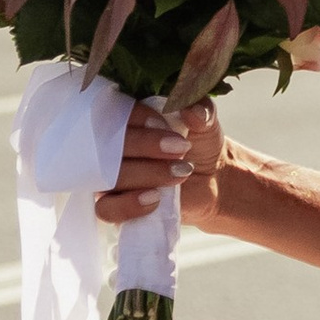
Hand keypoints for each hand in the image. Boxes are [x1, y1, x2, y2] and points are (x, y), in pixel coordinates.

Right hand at [97, 96, 225, 225]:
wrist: (212, 179)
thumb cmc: (199, 143)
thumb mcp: (204, 121)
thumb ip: (201, 110)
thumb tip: (192, 110)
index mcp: (124, 120)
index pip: (113, 113)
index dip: (137, 118)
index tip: (166, 124)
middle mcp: (108, 149)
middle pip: (107, 145)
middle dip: (145, 145)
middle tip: (180, 148)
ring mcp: (108, 179)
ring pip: (110, 177)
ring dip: (147, 174)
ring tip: (181, 173)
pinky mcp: (113, 207)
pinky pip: (106, 209)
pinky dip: (129, 204)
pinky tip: (155, 198)